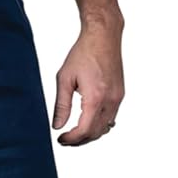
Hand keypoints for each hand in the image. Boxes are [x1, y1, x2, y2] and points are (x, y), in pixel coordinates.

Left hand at [52, 18, 124, 146]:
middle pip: (96, 133)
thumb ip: (61, 105)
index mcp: (95, 98)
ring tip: (75, 133)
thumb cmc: (84, 53)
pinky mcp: (120, 94)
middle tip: (65, 139)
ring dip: (90, 134)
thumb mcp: (64, 78)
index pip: (84, 130)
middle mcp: (110, 100)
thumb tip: (57, 125)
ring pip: (106, 128)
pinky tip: (88, 121)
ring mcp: (117, 98)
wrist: (103, 37)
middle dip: (80, 140)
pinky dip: (100, 124)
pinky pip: (112, 117)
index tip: (61, 139)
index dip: (71, 139)